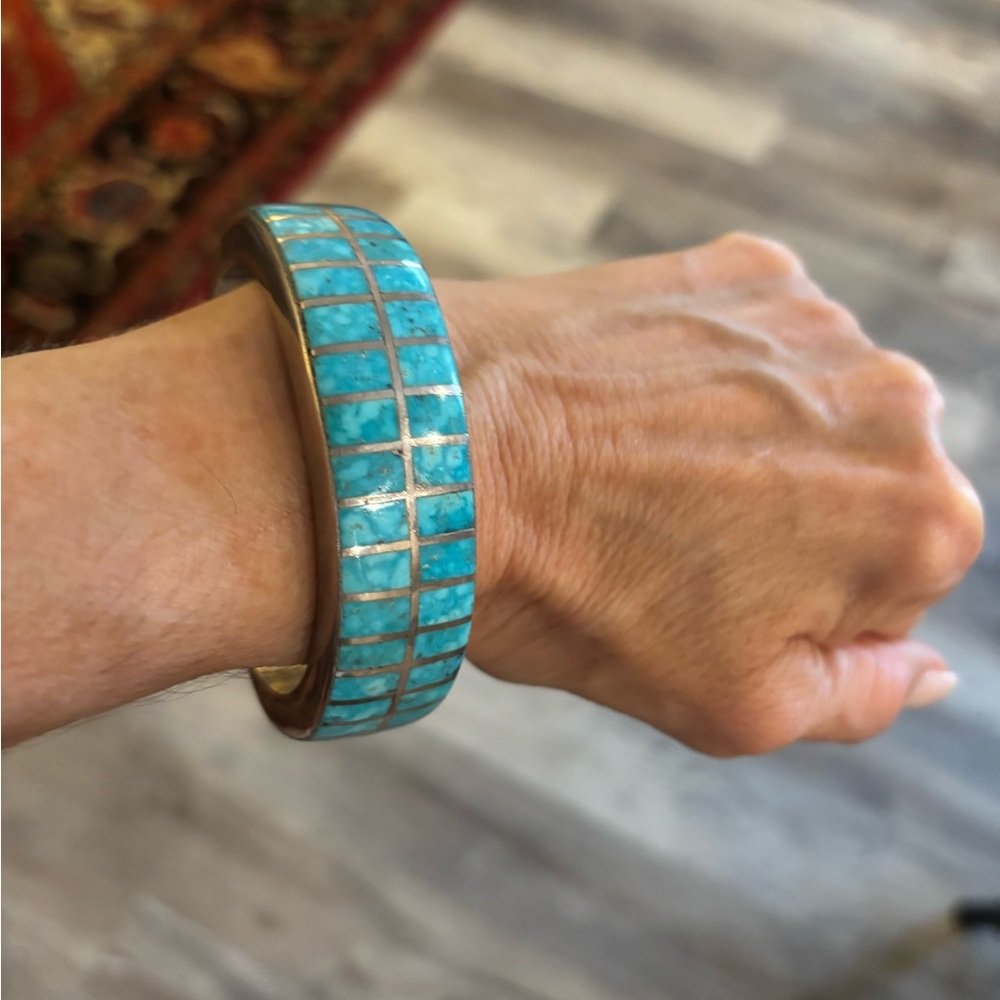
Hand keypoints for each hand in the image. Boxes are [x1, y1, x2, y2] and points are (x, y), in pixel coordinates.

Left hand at [442, 234, 983, 754]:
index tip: (711, 596)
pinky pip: (757, 345)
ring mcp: (816, 320)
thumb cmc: (583, 592)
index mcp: (921, 523)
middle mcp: (898, 401)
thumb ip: (862, 697)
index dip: (797, 610)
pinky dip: (712, 379)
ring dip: (749, 447)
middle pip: (863, 495)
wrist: (449, 455)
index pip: (894, 592)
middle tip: (673, 537)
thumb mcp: (738, 707)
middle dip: (789, 527)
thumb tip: (927, 669)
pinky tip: (636, 409)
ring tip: (643, 472)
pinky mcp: (744, 267)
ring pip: (809, 416)